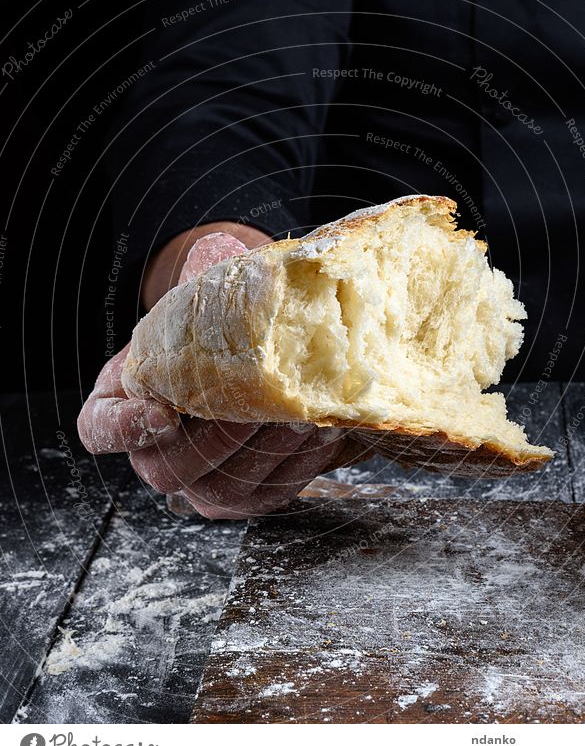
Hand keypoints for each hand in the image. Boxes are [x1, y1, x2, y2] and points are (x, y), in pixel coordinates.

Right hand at [78, 232, 352, 518]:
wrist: (266, 365)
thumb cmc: (219, 334)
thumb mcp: (203, 308)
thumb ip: (202, 285)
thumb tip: (218, 247)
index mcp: (125, 405)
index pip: (100, 430)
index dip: (124, 428)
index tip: (163, 413)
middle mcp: (155, 455)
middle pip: (171, 466)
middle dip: (221, 436)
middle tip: (261, 406)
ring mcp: (201, 485)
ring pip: (226, 486)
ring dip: (267, 451)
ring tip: (306, 415)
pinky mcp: (248, 499)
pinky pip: (269, 493)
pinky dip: (299, 465)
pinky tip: (323, 433)